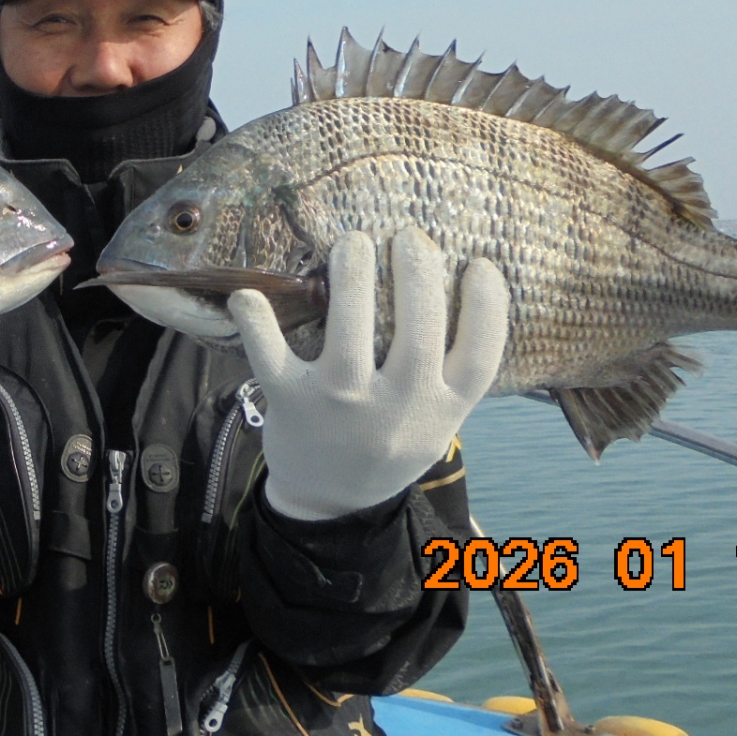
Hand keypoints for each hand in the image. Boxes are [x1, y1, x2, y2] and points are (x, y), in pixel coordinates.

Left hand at [227, 227, 508, 520]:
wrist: (329, 500)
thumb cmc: (387, 441)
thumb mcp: (433, 419)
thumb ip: (445, 369)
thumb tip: (453, 285)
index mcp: (442, 410)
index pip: (480, 357)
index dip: (487, 306)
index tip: (478, 264)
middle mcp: (398, 410)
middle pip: (420, 336)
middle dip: (416, 275)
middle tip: (408, 235)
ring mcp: (344, 407)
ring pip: (350, 337)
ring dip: (352, 281)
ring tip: (354, 241)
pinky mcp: (293, 404)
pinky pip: (272, 358)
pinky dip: (258, 324)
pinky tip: (250, 293)